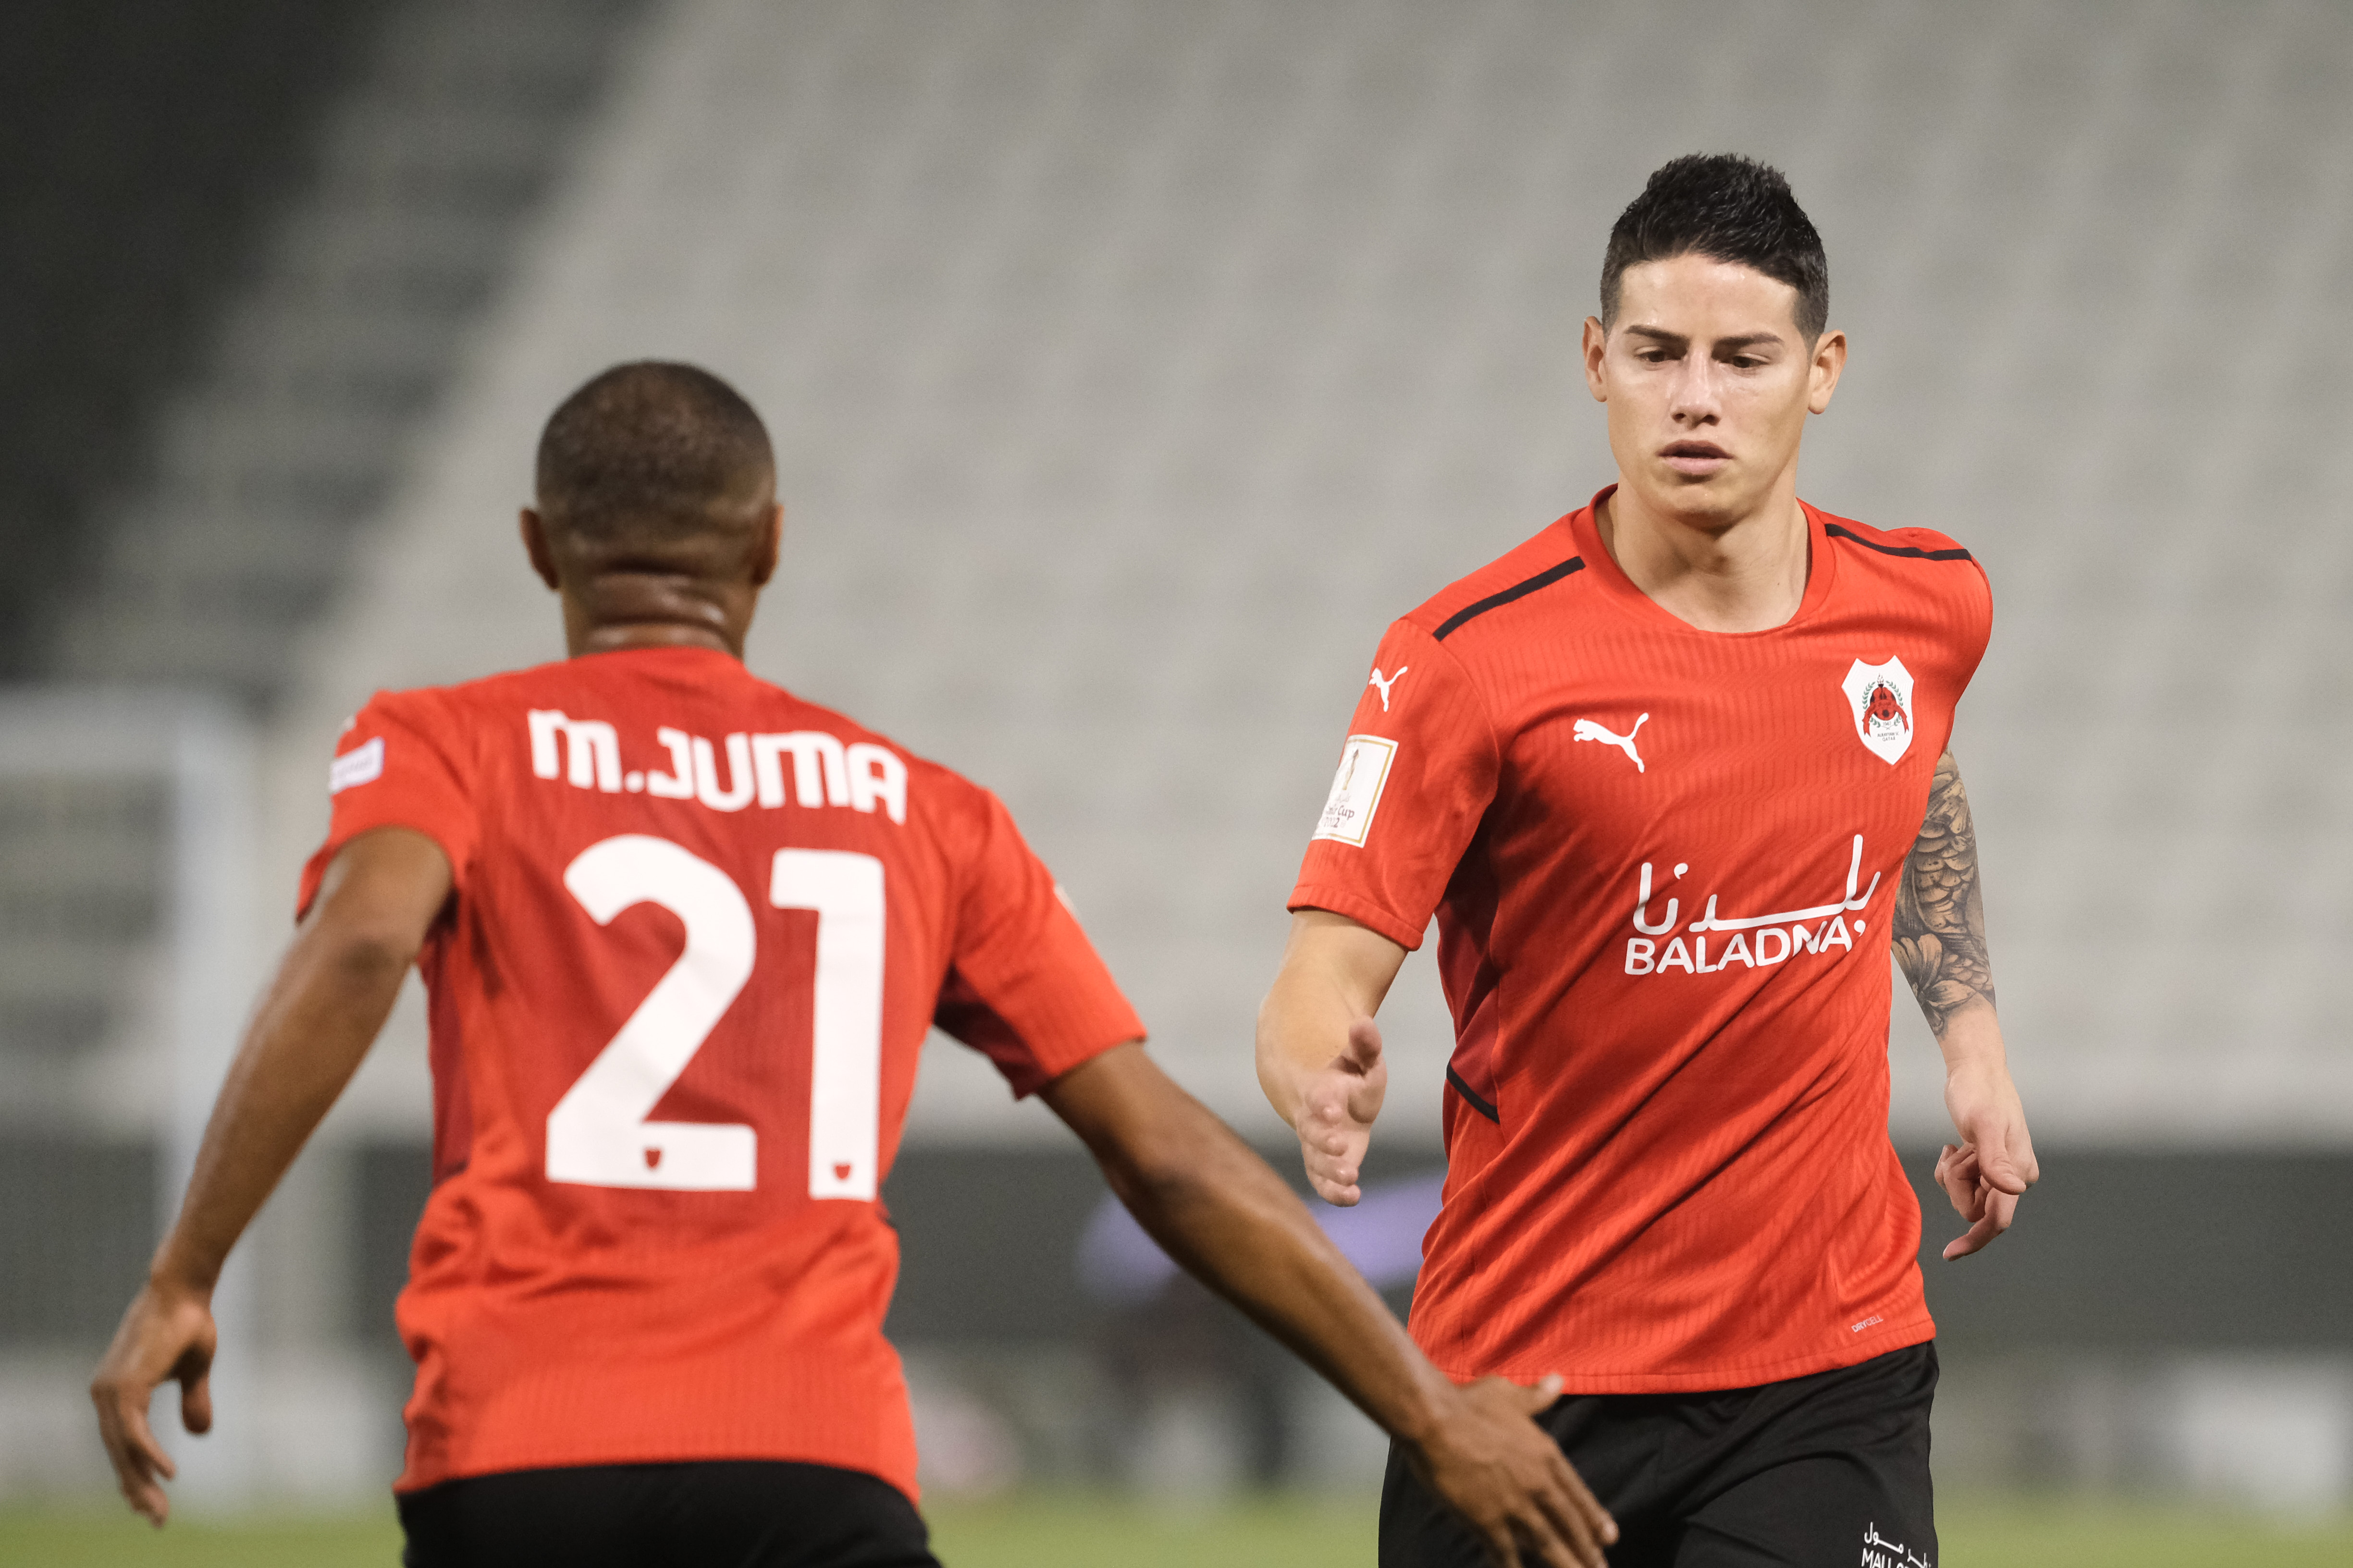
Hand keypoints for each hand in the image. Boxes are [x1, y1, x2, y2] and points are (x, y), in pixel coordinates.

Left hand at [90, 1279, 217, 1524]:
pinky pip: (134, 1434)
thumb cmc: (189, 1322)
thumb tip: (199, 1434)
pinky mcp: (126, 1388)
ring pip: (123, 1450)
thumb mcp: (194, 1371)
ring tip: (159, 1510)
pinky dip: (149, 1456)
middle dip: (137, 1489)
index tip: (149, 1502)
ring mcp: (111, 1391)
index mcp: (116, 1391)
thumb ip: (192, 1401)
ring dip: (142, 1481)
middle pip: (118, 1453)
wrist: (184, 1288)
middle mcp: (105, 1394)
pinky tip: (167, 1475)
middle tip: (155, 1519)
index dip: (134, 1473)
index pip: (120, 1443)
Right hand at [1295, 1016, 1387, 1204]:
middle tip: (1339, 1146)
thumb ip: (1365, 1044)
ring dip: (1330, 1171)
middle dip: (1323, 1141)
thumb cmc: (1350, 1076)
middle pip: (1311, 1133)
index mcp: (1321, 1092)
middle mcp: (1314, 1122)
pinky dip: (1334, 1192)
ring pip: (1315, 1162)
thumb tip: (1363, 1022)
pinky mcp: (1325, 1165)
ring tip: (1350, 1178)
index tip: (1331, 1110)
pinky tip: (1354, 1197)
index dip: (1322, 1104)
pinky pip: (1322, 1182)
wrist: (1328, 1097)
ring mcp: (1317, 1146)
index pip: (1317, 1099)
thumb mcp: (1362, 1058)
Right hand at [1406, 1374, 1616, 1567]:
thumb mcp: (1509, 1394)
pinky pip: (1506, 1556)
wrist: (1434, 1420)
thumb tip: (1559, 1381)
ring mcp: (1514, 1507)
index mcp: (1546, 1455)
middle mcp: (1537, 1485)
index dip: (1595, 1519)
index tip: (1609, 1538)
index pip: (1578, 1494)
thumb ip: (1537, 1396)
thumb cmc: (1469, 1403)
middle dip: (1587, 1550)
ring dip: (1565, 1564)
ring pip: (1548, 1546)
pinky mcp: (1488, 1522)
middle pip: (1569, 1525)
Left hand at [1937, 1055, 2037, 1258]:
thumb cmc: (1980, 1092)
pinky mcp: (1986, 1164)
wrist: (1976, 1068)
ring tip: (1959, 1145)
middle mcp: (2014, 1177)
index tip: (1949, 1254)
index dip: (1974, 1240)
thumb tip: (2015, 1191)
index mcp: (2019, 1173)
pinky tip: (1956, 1146)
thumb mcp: (1984, 1124)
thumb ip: (1996, 1159)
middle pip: (1972, 1206)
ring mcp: (2001, 1172)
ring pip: (1964, 1194)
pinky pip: (1961, 1182)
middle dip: (1957, 1184)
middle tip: (1958, 1150)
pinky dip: (1952, 1167)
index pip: (1997, 1220)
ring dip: (1953, 1173)